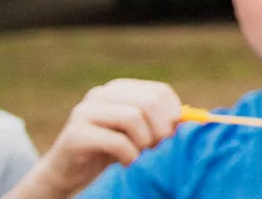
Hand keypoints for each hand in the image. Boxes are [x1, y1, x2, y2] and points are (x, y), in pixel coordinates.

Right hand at [23, 79, 182, 195]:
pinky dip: (129, 155)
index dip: (172, 116)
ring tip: (138, 153)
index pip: (160, 92)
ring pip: (133, 118)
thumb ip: (159, 121)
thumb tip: (195, 117)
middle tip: (155, 147)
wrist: (66, 171)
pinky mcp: (76, 134)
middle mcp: (100, 95)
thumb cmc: (109, 151)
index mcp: (118, 89)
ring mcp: (85, 112)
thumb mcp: (137, 132)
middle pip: (149, 102)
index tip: (168, 136)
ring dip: (144, 142)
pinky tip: (125, 162)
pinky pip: (117, 141)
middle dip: (160, 130)